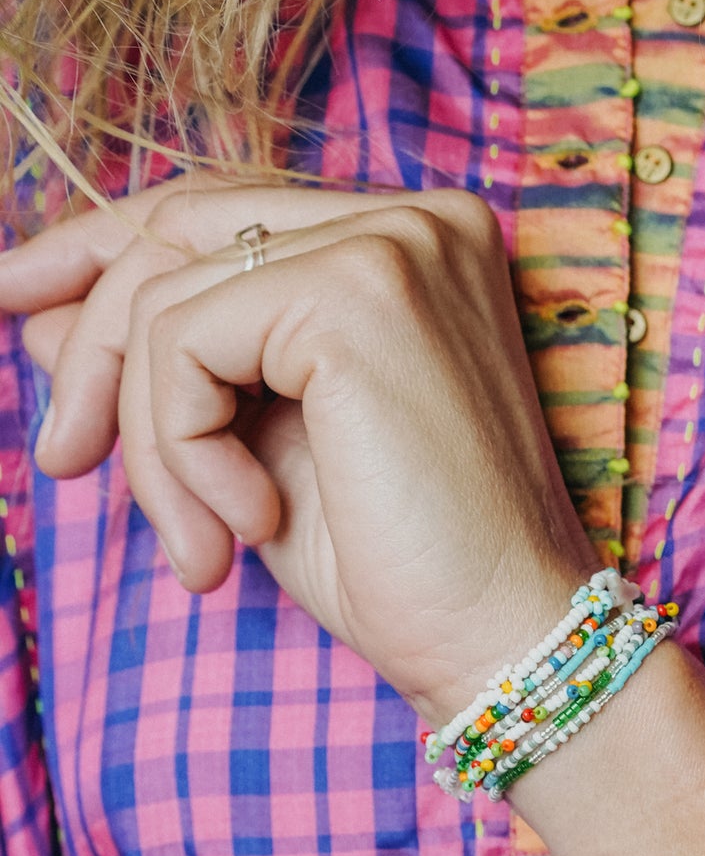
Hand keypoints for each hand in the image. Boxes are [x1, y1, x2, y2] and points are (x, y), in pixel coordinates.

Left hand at [0, 177, 596, 728]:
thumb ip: (175, 368)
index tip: (12, 302)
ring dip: (149, 442)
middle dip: (89, 350)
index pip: (216, 209)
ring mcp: (393, 243)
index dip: (97, 250)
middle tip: (61, 460)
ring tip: (200, 546)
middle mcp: (412, 218)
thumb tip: (39, 311)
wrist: (504, 645)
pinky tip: (244, 524)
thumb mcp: (260, 451)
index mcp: (407, 244)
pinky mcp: (359, 291)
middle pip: (174, 231)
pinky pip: (182, 342)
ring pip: (165, 297)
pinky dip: (181, 450)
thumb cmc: (404, 571)